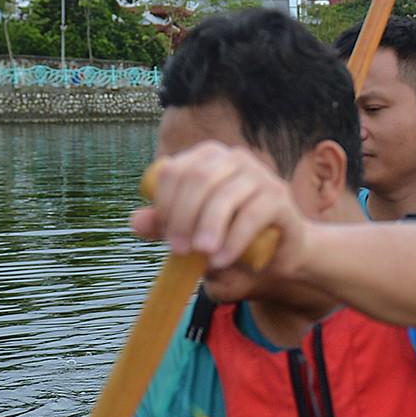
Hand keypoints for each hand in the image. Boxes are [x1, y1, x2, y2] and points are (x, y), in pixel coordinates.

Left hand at [130, 141, 309, 296]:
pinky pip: (251, 215)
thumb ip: (164, 225)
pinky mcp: (279, 195)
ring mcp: (259, 173)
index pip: (175, 170)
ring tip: (202, 257)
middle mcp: (234, 157)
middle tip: (179, 251)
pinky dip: (233, 240)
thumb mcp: (192, 233)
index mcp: (207, 157)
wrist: (280, 251)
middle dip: (183, 217)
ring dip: (208, 229)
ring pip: (224, 195)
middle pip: (198, 179)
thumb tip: (135, 222)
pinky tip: (222, 259)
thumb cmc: (231, 236)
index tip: (164, 235)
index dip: (164, 203)